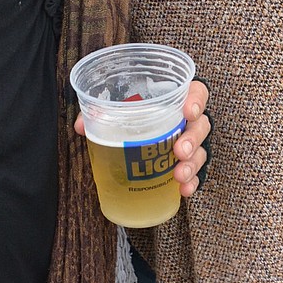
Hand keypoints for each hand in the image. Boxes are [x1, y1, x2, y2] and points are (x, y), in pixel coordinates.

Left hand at [74, 79, 211, 199]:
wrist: (133, 131)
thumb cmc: (131, 112)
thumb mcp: (115, 108)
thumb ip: (99, 111)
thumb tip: (81, 125)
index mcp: (174, 99)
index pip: (196, 91)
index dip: (196, 99)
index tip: (188, 112)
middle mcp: (186, 119)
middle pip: (201, 124)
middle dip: (193, 138)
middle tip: (180, 151)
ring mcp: (189, 142)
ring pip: (200, 150)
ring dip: (192, 163)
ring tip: (179, 175)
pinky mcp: (185, 162)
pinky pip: (195, 172)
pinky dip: (191, 182)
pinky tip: (183, 190)